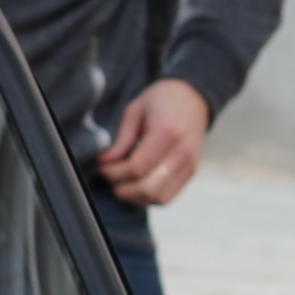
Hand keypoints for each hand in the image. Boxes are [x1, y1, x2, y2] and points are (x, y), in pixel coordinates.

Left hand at [95, 78, 210, 205]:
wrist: (193, 96)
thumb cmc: (161, 100)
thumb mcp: (135, 110)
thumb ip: (121, 139)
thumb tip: (104, 162)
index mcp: (167, 133)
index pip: (136, 168)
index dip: (113, 173)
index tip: (101, 168)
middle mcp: (182, 152)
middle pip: (147, 189)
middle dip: (122, 189)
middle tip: (109, 178)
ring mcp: (190, 164)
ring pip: (158, 198)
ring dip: (135, 197)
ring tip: (121, 183)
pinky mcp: (191, 172)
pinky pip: (168, 197)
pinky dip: (148, 197)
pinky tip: (136, 185)